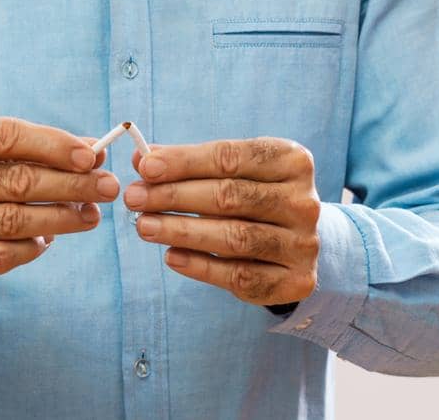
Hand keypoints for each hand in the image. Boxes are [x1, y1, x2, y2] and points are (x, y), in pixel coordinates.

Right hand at [0, 116, 118, 300]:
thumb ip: (42, 152)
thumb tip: (97, 152)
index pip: (5, 135)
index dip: (52, 145)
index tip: (91, 156)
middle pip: (15, 180)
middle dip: (70, 184)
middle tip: (107, 187)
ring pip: (13, 220)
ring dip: (62, 218)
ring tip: (91, 215)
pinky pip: (2, 255)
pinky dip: (33, 247)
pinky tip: (49, 240)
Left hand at [125, 136, 320, 307]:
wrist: (294, 239)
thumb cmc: (252, 193)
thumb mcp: (230, 169)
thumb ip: (190, 164)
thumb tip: (142, 160)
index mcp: (292, 160)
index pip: (230, 157)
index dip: (184, 161)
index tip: (145, 167)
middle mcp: (304, 201)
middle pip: (230, 196)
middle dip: (174, 196)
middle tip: (134, 198)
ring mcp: (304, 243)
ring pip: (234, 237)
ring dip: (181, 231)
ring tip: (144, 226)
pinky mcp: (296, 280)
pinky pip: (241, 275)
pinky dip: (202, 267)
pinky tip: (171, 257)